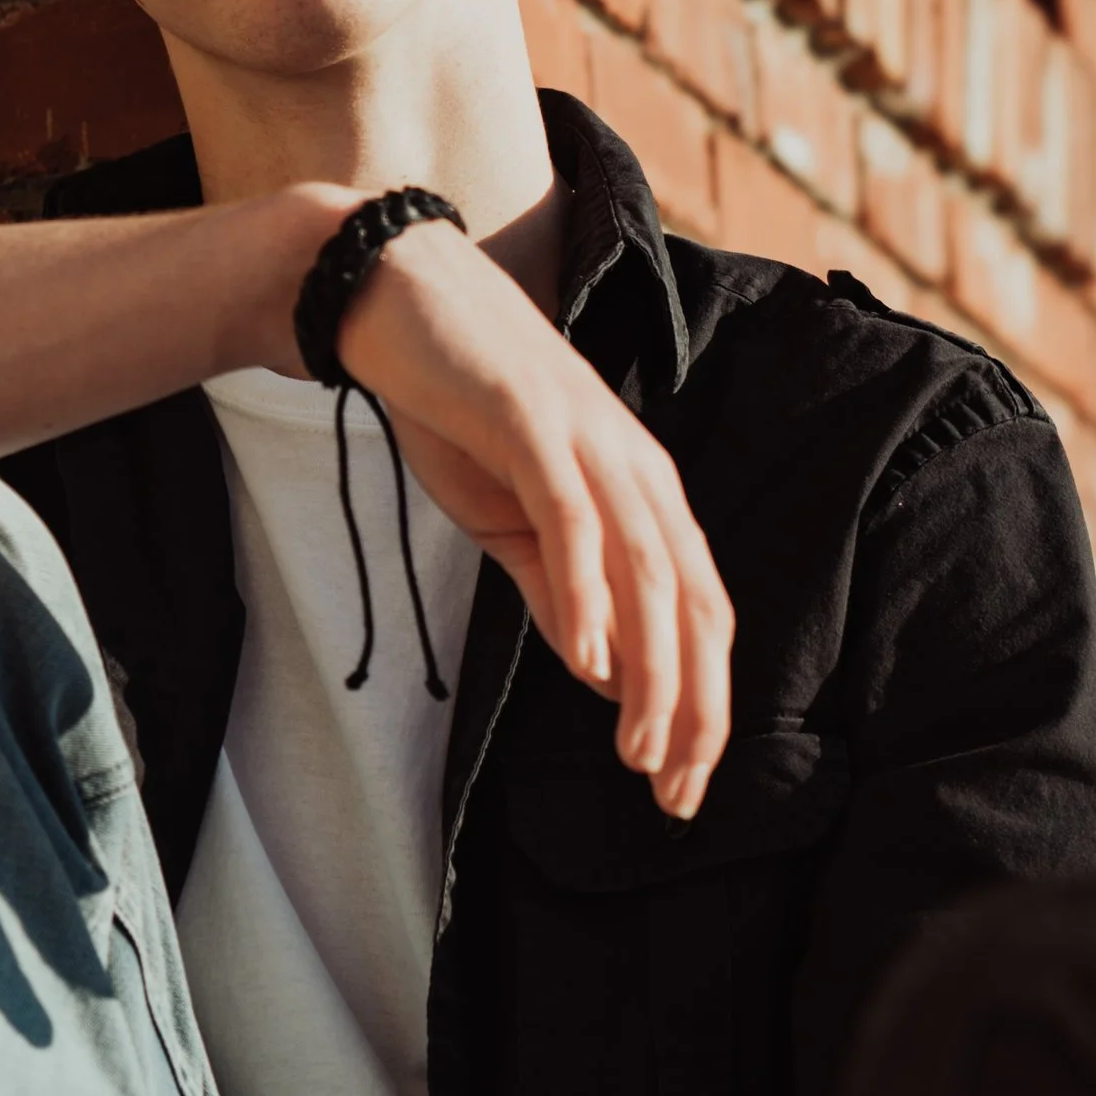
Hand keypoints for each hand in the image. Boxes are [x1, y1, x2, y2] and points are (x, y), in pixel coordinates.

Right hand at [328, 212, 732, 820]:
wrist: (396, 304)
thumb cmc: (461, 411)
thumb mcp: (515, 522)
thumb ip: (560, 591)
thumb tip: (603, 673)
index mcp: (643, 496)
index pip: (697, 615)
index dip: (699, 707)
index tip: (680, 784)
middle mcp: (638, 471)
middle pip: (693, 605)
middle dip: (692, 710)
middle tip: (672, 791)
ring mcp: (591, 444)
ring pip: (648, 572)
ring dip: (651, 671)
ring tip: (638, 752)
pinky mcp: (534, 422)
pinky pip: (574, 520)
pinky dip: (586, 593)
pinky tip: (585, 661)